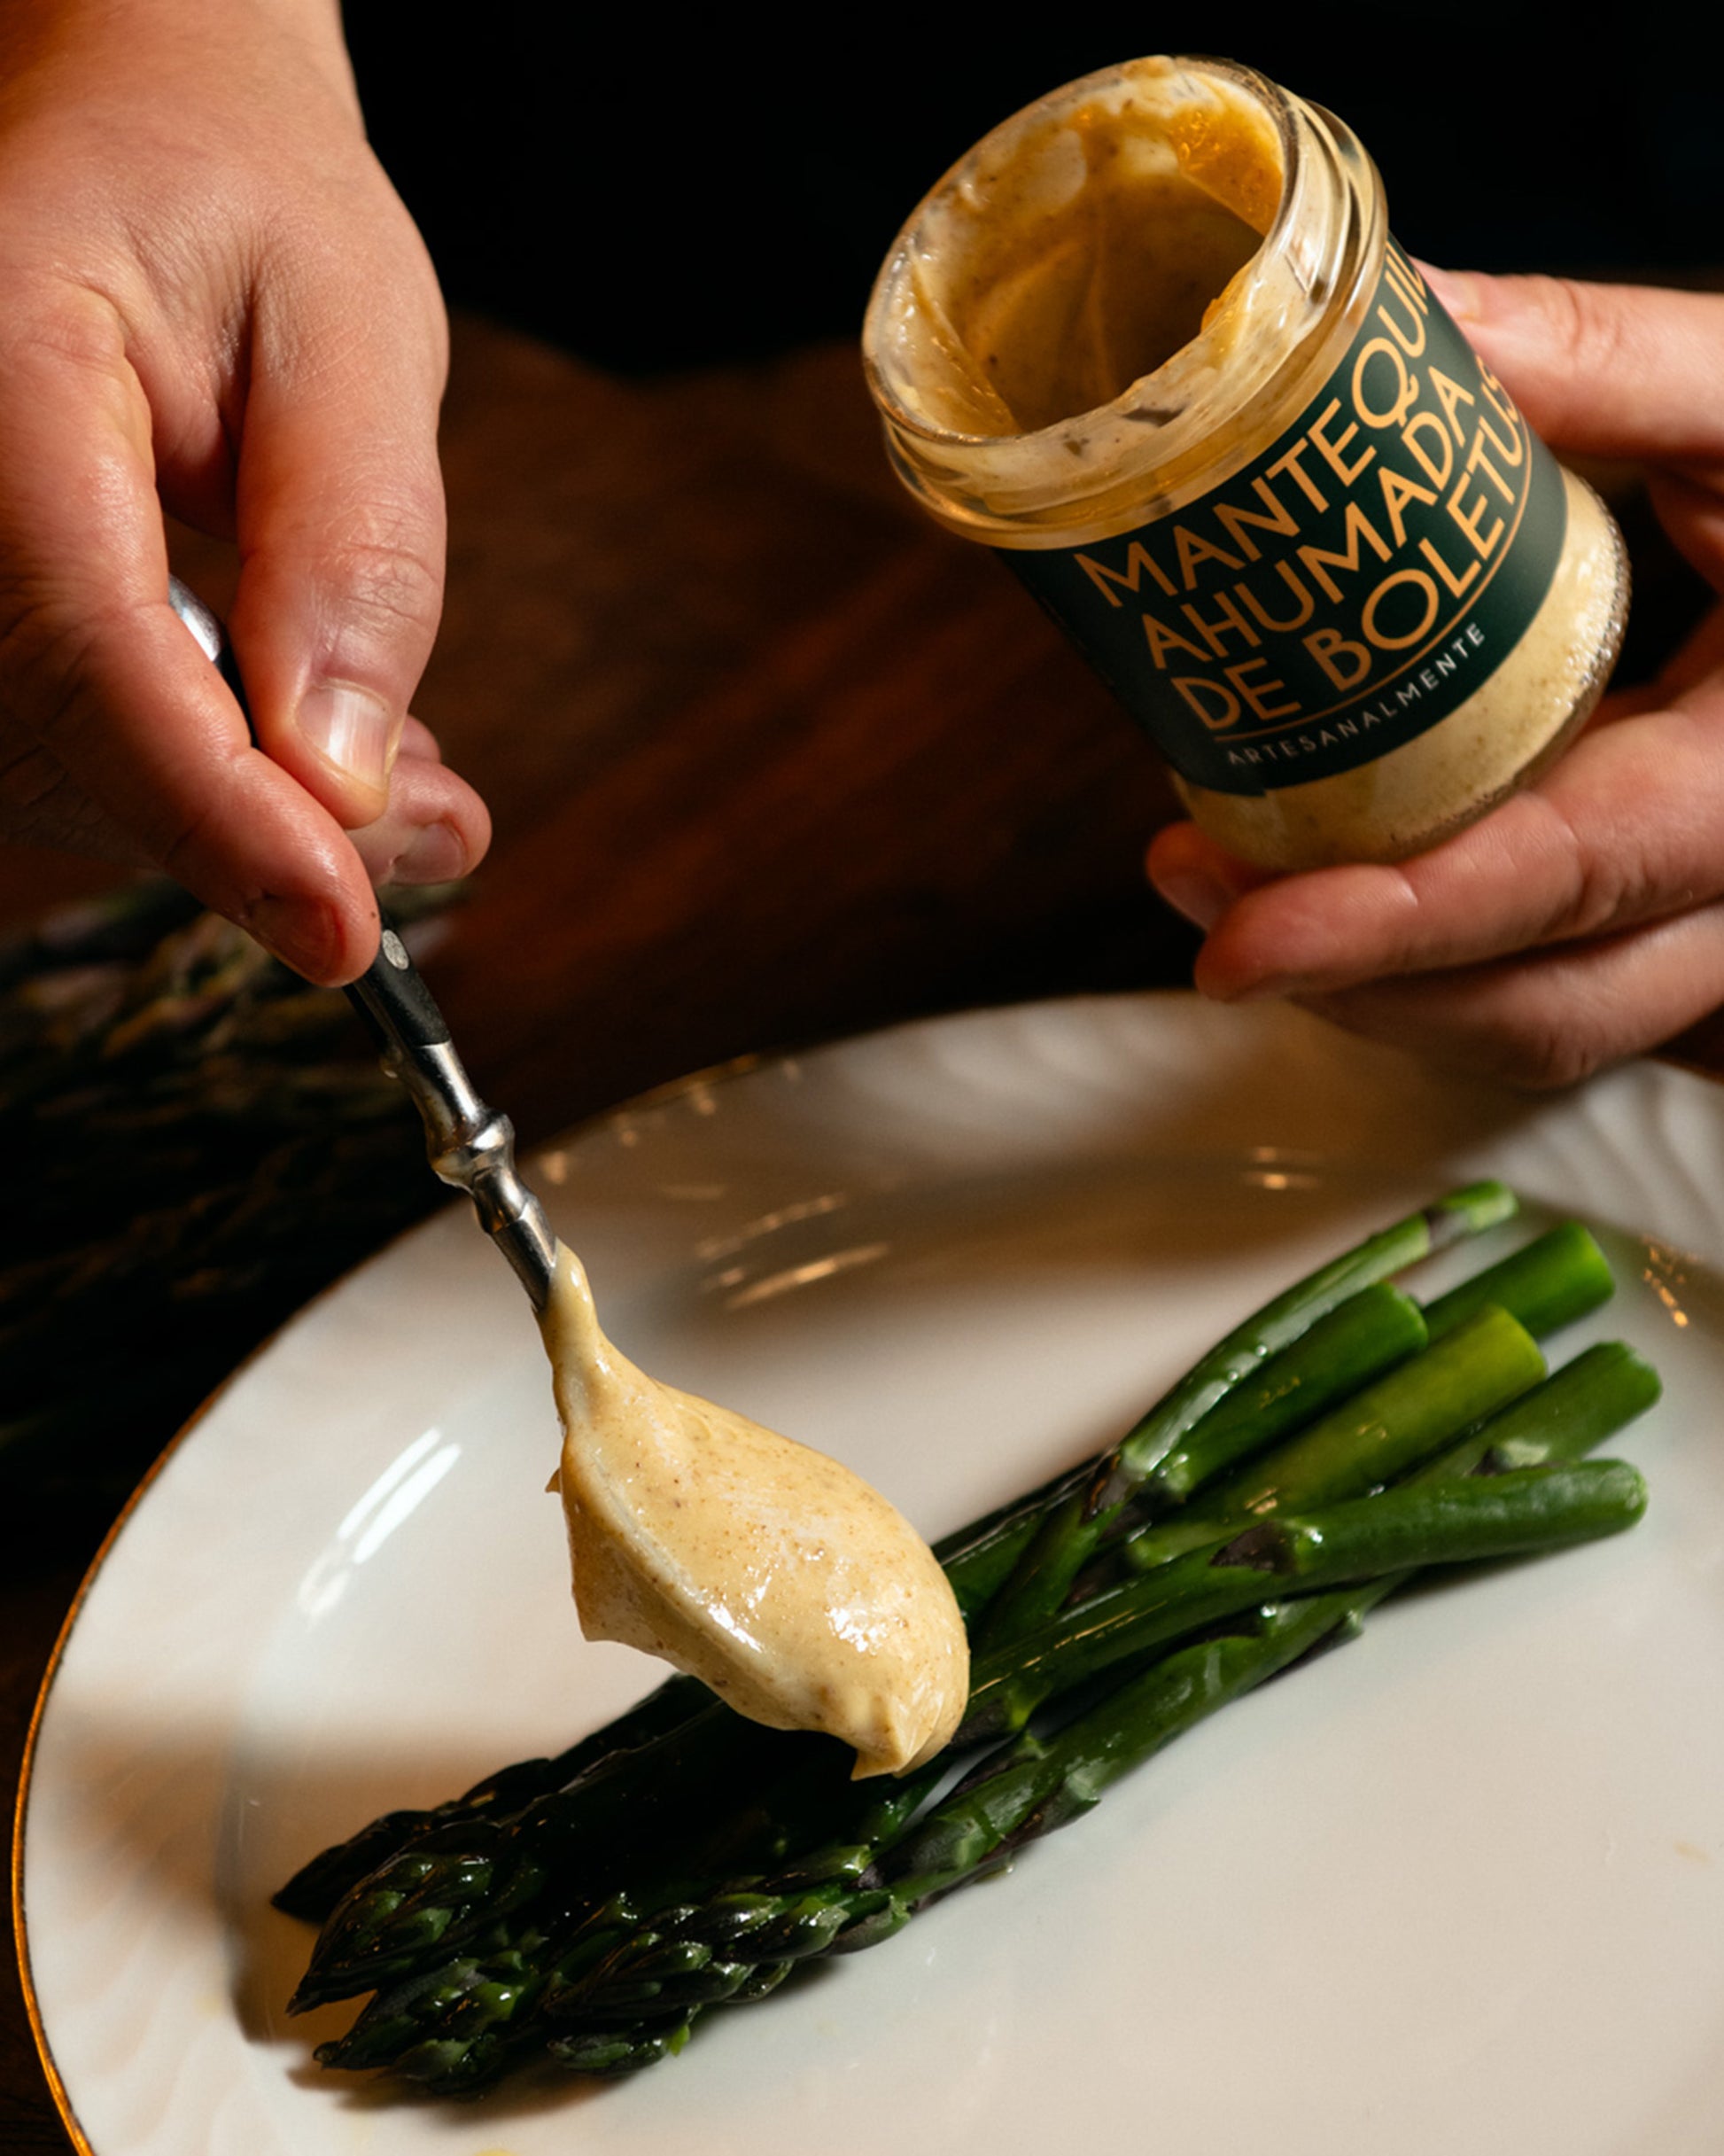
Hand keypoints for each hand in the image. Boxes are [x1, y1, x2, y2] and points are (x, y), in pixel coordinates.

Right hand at [0, 0, 488, 983]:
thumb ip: (354, 545)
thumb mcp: (351, 327)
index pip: (87, 652)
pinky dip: (202, 782)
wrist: (139, 130)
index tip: (341, 928)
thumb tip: (343, 773)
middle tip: (438, 835)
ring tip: (405, 788)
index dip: (219, 815)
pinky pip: (64, 743)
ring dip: (241, 822)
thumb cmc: (239, 193)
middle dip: (259, 835)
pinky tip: (315, 757)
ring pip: (60, 775)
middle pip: (68, 748)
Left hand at [1147, 270, 1723, 1087]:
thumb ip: (1612, 366)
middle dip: (1345, 979)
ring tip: (1226, 882)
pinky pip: (1541, 985)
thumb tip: (1416, 319)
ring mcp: (1712, 920)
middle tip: (1191, 882)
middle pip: (1535, 1010)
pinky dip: (1423, 959)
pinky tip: (1324, 880)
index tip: (1238, 938)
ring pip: (1531, 1025)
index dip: (1394, 923)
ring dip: (1367, 985)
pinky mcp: (1670, 919)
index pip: (1568, 878)